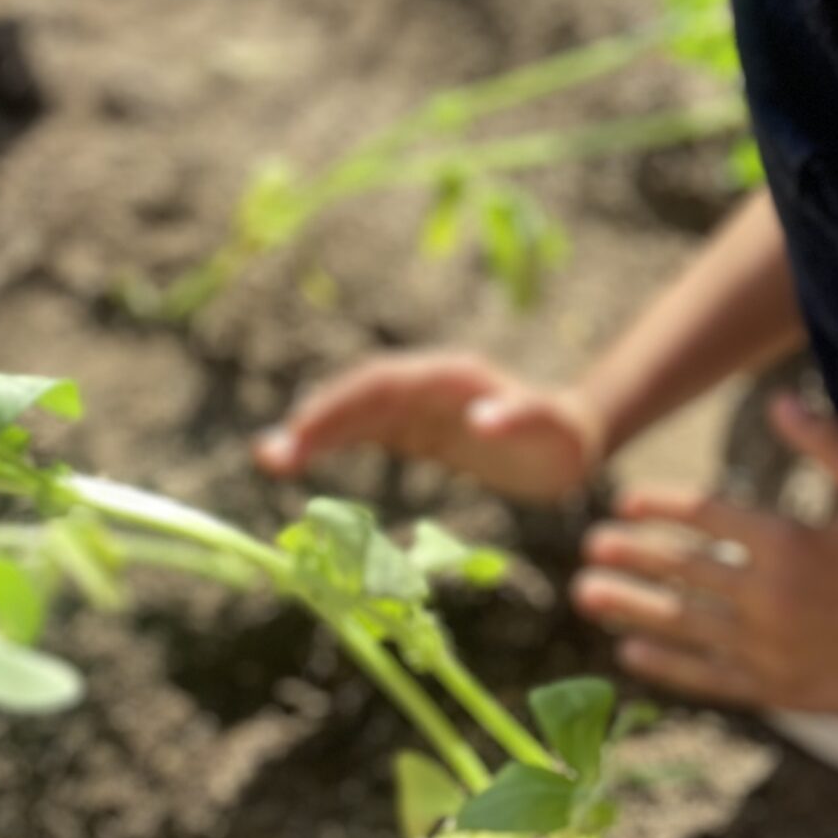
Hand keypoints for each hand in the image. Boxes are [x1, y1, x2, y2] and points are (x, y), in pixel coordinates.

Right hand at [254, 353, 603, 503]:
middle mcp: (425, 385)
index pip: (383, 386)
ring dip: (312, 432)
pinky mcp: (413, 430)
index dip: (342, 406)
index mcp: (450, 378)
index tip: (305, 432)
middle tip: (267, 456)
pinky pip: (363, 431)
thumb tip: (479, 421)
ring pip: (353, 413)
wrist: (569, 441)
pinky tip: (296, 459)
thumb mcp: (551, 430)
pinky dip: (330, 442)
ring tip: (268, 458)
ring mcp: (416, 406)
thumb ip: (519, 418)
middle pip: (358, 397)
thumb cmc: (562, 438)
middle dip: (313, 421)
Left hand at [572, 393, 837, 712]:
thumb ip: (831, 445)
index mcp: (789, 542)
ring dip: (629, 607)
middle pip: (681, 570)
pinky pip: (705, 676)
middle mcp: (768, 596)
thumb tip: (780, 402)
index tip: (625, 502)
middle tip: (589, 546)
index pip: (706, 518)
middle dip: (631, 556)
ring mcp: (767, 648)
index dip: (660, 508)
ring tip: (586, 594)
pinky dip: (664, 665)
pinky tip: (629, 652)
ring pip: (682, 623)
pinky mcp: (774, 688)